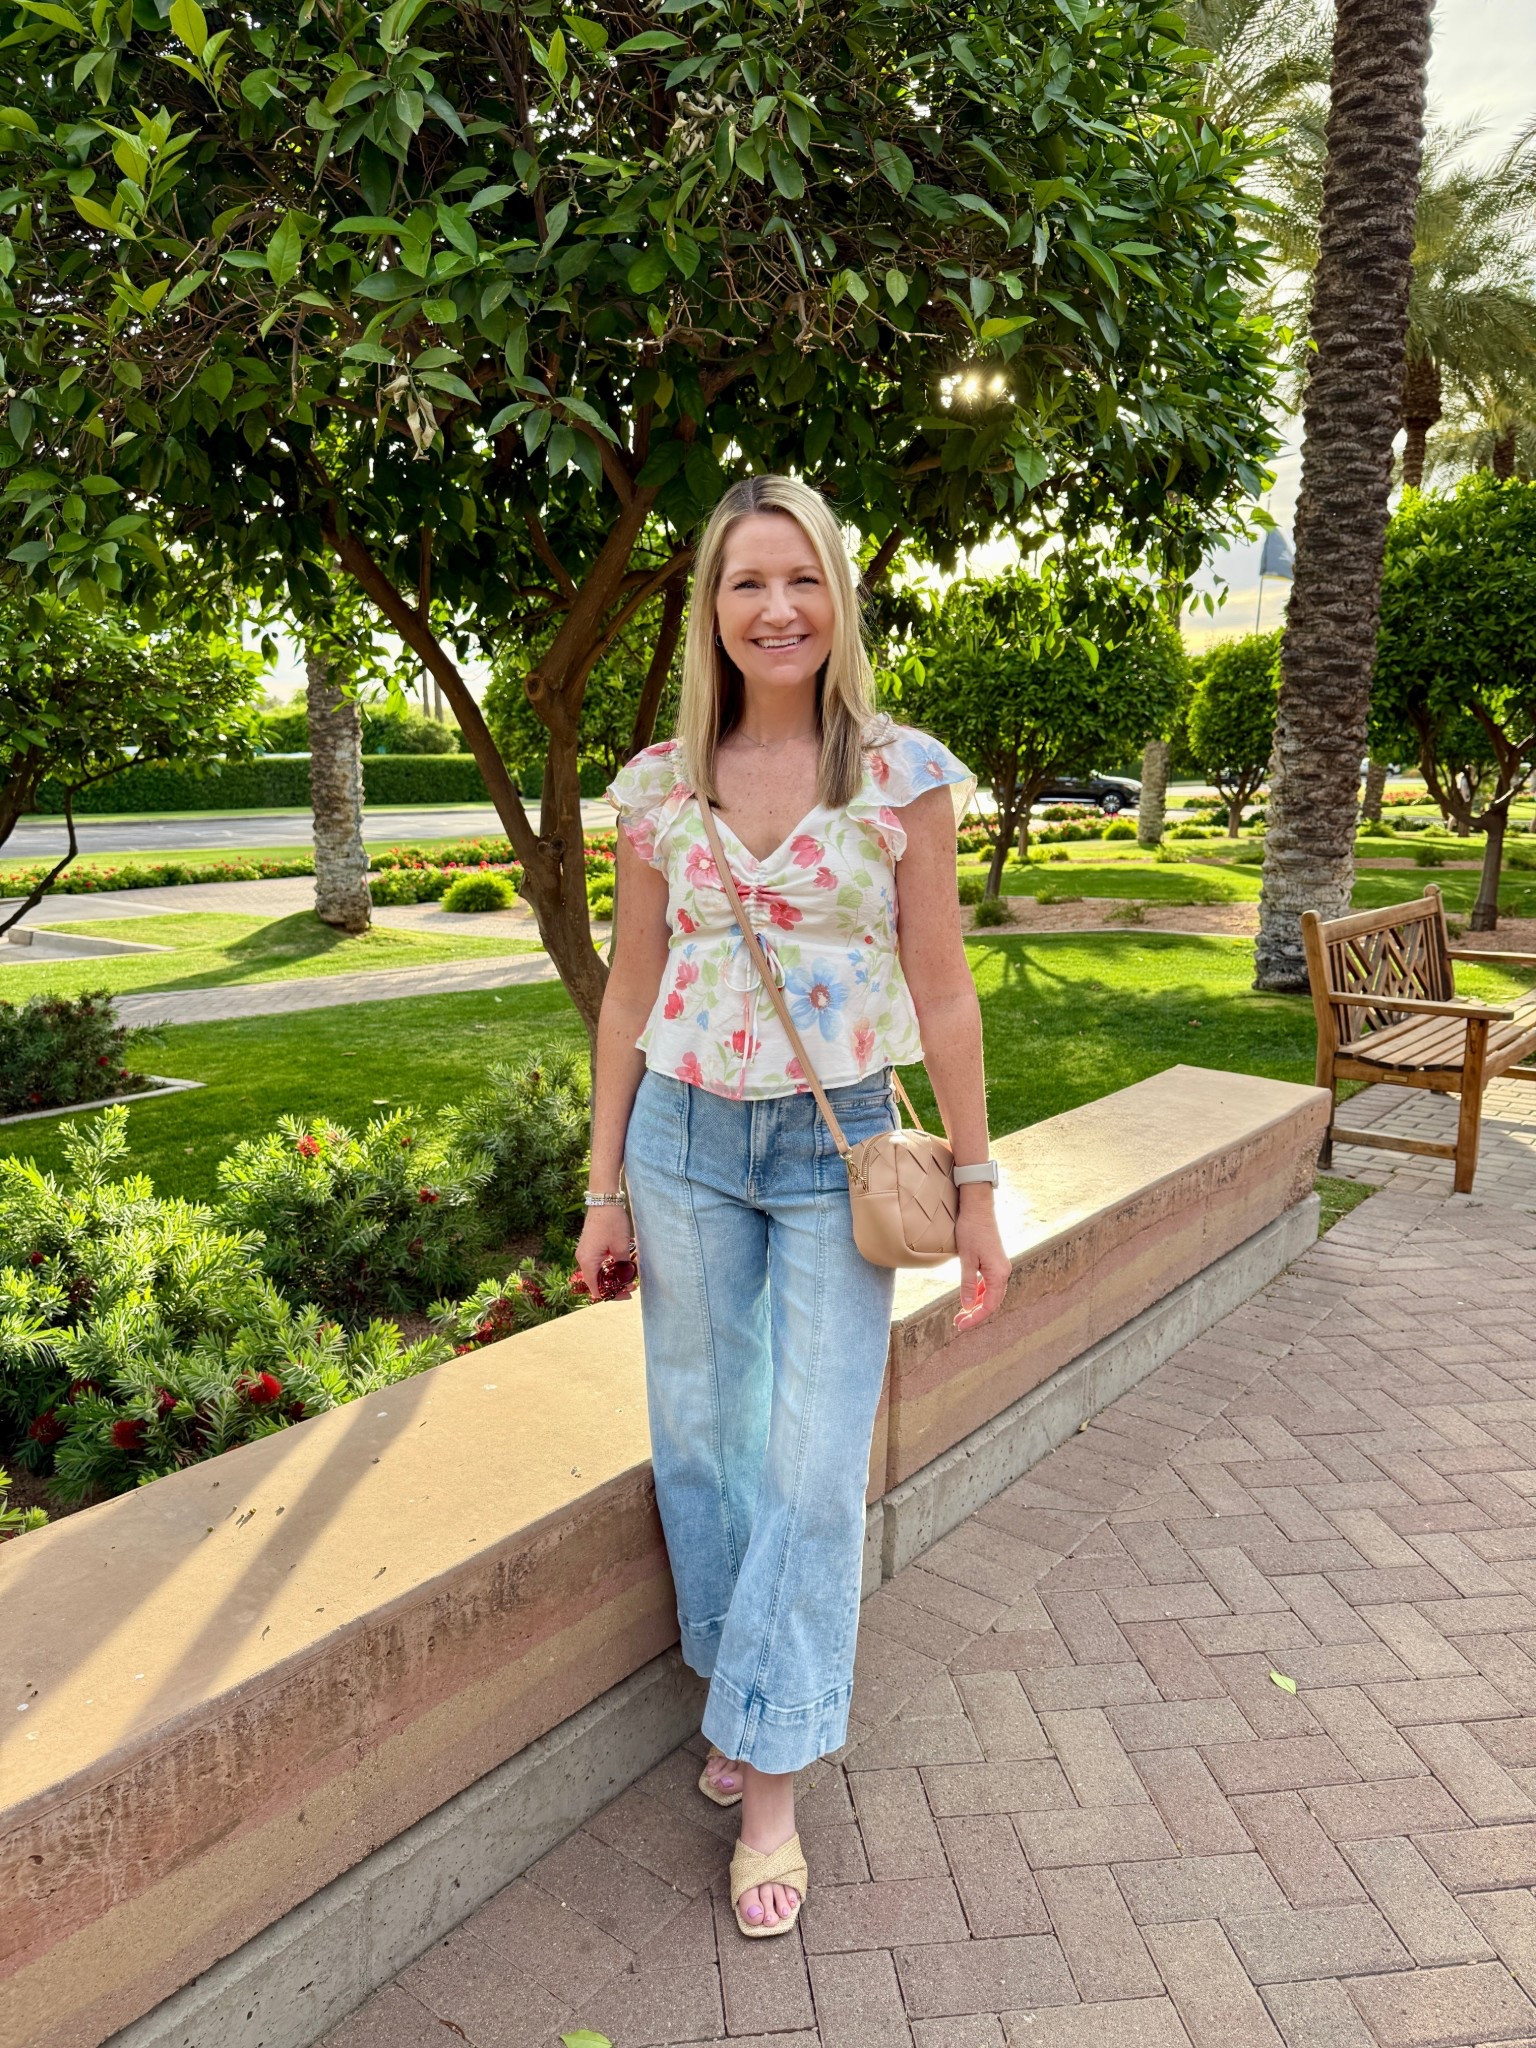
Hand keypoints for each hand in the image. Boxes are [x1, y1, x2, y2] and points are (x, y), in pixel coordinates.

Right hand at [576, 1205, 637, 1300]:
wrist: (604, 1199)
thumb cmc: (611, 1222)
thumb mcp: (621, 1246)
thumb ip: (623, 1265)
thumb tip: (627, 1278)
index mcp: (587, 1261)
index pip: (596, 1288)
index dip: (611, 1295)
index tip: (627, 1294)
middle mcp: (583, 1258)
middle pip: (597, 1281)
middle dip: (615, 1285)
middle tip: (633, 1284)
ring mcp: (586, 1251)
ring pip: (599, 1271)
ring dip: (614, 1274)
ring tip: (631, 1273)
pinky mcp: (591, 1245)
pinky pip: (599, 1261)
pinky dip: (611, 1265)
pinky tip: (624, 1262)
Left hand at [954, 1193, 1007, 1329]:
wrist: (978, 1209)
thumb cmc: (971, 1231)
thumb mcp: (966, 1259)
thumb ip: (967, 1284)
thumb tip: (966, 1306)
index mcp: (999, 1273)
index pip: (989, 1305)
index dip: (976, 1318)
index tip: (961, 1325)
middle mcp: (1003, 1272)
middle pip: (992, 1302)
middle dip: (976, 1314)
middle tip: (959, 1323)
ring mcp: (1000, 1267)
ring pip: (991, 1293)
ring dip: (977, 1304)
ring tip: (962, 1313)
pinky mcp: (995, 1261)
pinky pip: (989, 1284)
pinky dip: (979, 1293)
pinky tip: (969, 1297)